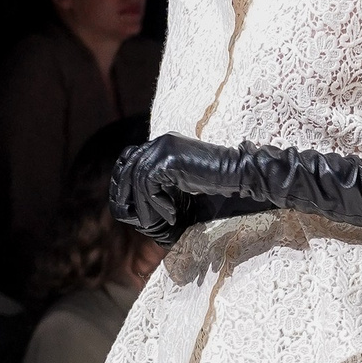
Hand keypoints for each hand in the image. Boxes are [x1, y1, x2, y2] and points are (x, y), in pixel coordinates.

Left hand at [110, 133, 242, 243]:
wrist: (235, 175)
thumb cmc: (213, 180)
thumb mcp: (179, 179)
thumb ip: (160, 180)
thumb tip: (137, 198)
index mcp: (161, 143)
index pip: (130, 159)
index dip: (126, 183)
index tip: (131, 205)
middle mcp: (159, 142)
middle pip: (130, 168)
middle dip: (129, 195)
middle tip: (139, 218)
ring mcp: (163, 147)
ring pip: (138, 179)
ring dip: (146, 205)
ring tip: (157, 221)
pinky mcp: (168, 159)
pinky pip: (149, 184)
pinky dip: (157, 203)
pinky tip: (171, 214)